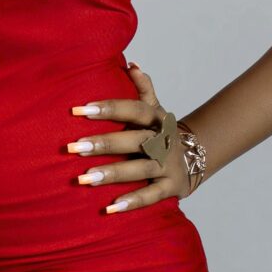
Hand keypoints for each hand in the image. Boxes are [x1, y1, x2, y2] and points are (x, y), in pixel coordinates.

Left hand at [67, 59, 194, 209]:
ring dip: (113, 173)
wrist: (196, 156)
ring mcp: (169, 165)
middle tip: (74, 147)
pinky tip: (111, 207)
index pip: (134, 109)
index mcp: (157, 119)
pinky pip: (152, 196)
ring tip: (85, 178)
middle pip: (134, 140)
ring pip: (140, 169)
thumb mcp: (156, 109)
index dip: (109, 108)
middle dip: (104, 143)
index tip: (80, 110)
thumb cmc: (161, 132)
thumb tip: (131, 64)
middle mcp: (164, 141)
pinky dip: (133, 202)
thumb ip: (144, 89)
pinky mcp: (172, 188)